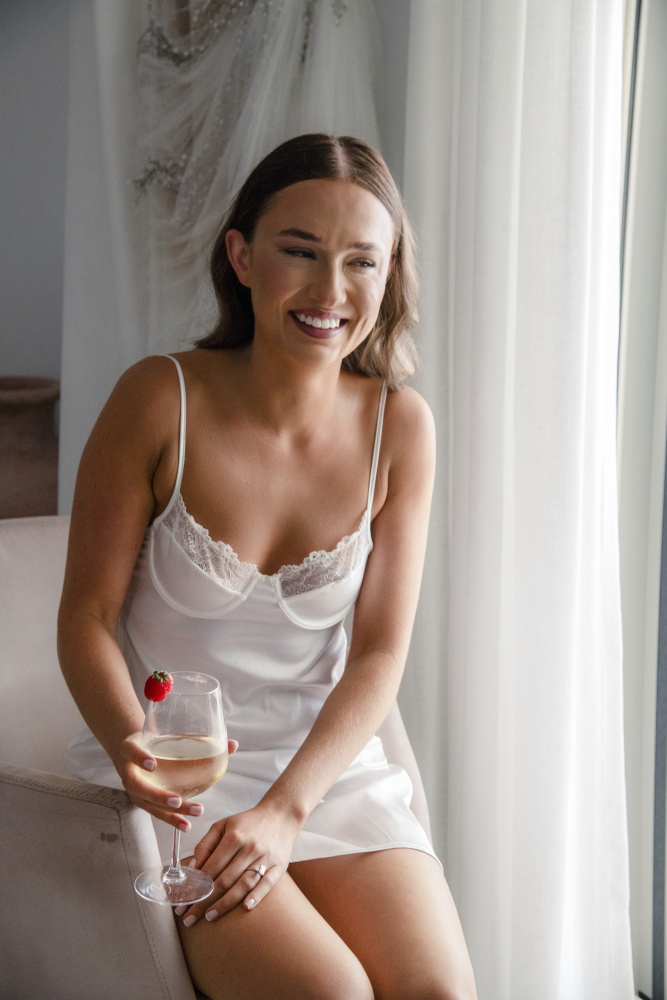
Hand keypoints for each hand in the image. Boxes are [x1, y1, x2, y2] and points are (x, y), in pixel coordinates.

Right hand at [112, 733, 238, 831]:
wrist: (132, 751)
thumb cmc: (154, 742)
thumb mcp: (167, 734)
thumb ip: (198, 739)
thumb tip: (233, 744)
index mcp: (130, 750)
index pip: (131, 751)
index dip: (140, 758)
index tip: (153, 763)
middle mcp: (129, 772)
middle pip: (140, 787)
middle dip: (158, 796)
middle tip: (177, 800)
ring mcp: (135, 790)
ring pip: (150, 804)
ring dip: (170, 812)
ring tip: (194, 812)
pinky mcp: (143, 802)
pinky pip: (156, 813)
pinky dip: (172, 820)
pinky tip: (186, 825)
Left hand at [176, 800, 301, 925]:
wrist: (281, 815)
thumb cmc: (248, 823)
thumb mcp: (223, 825)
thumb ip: (205, 845)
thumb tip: (193, 868)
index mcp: (234, 837)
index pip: (211, 867)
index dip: (196, 886)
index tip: (184, 902)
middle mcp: (250, 848)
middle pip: (225, 880)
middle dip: (205, 901)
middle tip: (190, 918)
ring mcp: (265, 858)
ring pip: (243, 885)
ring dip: (226, 903)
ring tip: (210, 917)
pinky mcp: (279, 866)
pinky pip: (267, 884)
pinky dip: (256, 896)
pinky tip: (245, 908)